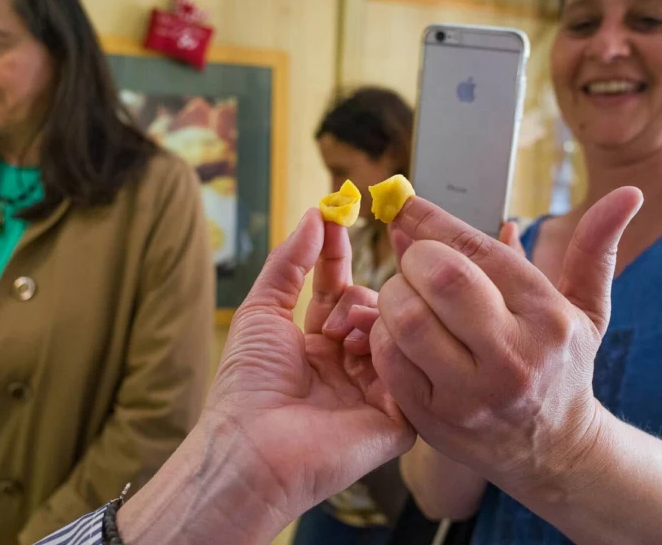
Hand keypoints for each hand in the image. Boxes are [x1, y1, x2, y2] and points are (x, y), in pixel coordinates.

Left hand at [206, 208, 415, 516]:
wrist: (255, 446)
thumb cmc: (247, 386)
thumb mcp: (261, 311)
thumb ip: (288, 262)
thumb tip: (314, 215)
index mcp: (315, 345)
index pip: (338, 288)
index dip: (339, 254)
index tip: (342, 214)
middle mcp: (347, 365)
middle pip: (370, 306)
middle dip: (354, 300)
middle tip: (332, 320)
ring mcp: (374, 391)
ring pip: (394, 331)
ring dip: (369, 323)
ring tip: (344, 340)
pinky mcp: (398, 418)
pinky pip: (414, 370)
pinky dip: (394, 350)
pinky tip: (369, 351)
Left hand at [368, 190, 641, 500]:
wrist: (555, 453)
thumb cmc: (563, 366)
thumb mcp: (586, 310)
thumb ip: (593, 249)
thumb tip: (627, 193)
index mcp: (547, 318)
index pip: (478, 251)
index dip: (432, 219)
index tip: (404, 204)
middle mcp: (513, 356)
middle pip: (440, 279)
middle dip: (414, 257)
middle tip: (412, 259)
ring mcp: (471, 393)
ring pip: (407, 320)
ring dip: (392, 294)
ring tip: (403, 293)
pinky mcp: (435, 419)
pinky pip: (390, 360)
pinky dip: (382, 334)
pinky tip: (396, 329)